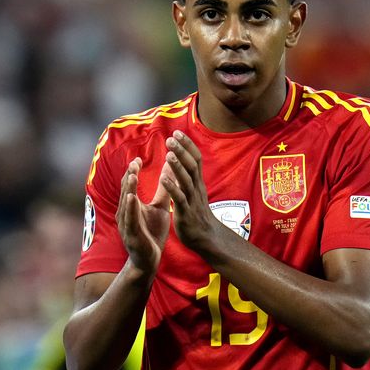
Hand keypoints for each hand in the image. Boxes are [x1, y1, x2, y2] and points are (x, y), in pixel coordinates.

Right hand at [116, 157, 171, 272]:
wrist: (149, 259)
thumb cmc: (152, 232)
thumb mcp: (159, 207)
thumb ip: (163, 190)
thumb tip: (170, 170)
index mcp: (131, 205)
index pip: (130, 184)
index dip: (133, 171)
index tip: (138, 158)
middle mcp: (125, 212)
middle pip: (125, 190)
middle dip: (129, 175)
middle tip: (135, 162)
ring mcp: (126, 223)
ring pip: (125, 202)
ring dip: (128, 187)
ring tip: (132, 174)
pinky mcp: (131, 233)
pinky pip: (130, 219)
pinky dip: (130, 207)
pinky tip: (132, 198)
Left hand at [160, 130, 219, 248]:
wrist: (205, 237)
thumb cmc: (196, 213)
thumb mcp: (194, 191)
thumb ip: (188, 176)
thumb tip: (181, 160)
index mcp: (197, 183)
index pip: (195, 159)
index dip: (187, 145)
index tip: (177, 132)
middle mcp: (196, 188)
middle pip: (192, 166)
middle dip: (182, 151)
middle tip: (171, 137)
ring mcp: (192, 200)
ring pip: (186, 180)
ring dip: (177, 166)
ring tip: (168, 154)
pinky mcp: (185, 213)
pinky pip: (179, 198)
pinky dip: (172, 187)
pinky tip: (163, 178)